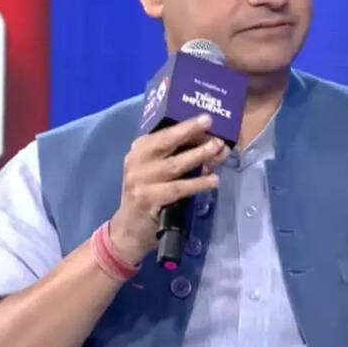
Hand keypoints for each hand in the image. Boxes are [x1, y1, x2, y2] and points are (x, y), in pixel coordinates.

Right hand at [107, 114, 229, 264]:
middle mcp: (136, 161)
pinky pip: (178, 189)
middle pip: (166, 142)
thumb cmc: (147, 195)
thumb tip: (209, 146)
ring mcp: (141, 180)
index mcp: (139, 150)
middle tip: (212, 125)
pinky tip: (213, 180)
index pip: (163, 133)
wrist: (129, 229)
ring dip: (199, 156)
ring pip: (175, 165)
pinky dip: (197, 184)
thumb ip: (174, 158)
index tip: (206, 118)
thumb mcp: (154, 172)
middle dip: (190, 132)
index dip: (186, 125)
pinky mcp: (148, 199)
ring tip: (218, 150)